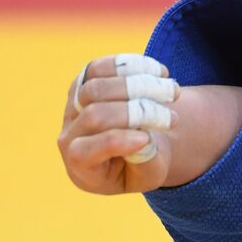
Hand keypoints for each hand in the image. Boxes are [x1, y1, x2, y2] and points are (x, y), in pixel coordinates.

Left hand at [59, 54, 241, 195]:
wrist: (136, 146)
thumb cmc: (141, 167)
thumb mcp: (148, 175)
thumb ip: (144, 163)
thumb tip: (143, 137)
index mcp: (80, 168)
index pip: (81, 153)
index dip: (112, 143)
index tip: (147, 139)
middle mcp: (69, 137)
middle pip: (94, 115)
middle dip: (137, 112)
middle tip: (172, 117)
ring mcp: (72, 107)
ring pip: (96, 87)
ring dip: (138, 85)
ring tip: (171, 91)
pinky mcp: (82, 82)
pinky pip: (100, 67)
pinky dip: (132, 66)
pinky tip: (160, 73)